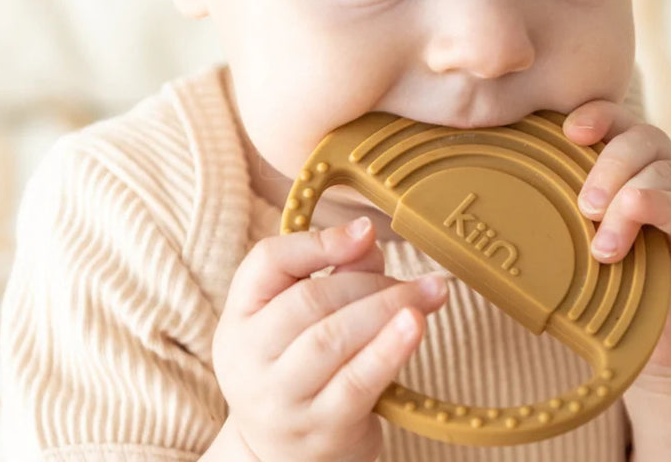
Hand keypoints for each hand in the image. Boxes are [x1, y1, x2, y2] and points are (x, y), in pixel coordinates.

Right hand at [211, 217, 448, 461]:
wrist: (284, 455)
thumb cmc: (300, 368)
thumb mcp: (300, 319)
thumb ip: (334, 271)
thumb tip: (366, 238)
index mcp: (241, 317)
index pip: (266, 262)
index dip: (319, 242)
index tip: (366, 232)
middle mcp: (249, 358)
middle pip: (309, 300)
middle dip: (370, 281)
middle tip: (416, 280)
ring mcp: (281, 398)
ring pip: (333, 338)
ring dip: (388, 308)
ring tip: (430, 293)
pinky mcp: (320, 429)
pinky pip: (357, 382)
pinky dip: (389, 349)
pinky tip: (416, 327)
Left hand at [562, 101, 670, 378]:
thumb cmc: (617, 279)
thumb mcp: (581, 239)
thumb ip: (556, 213)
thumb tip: (498, 206)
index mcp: (628, 163)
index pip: (614, 120)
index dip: (594, 117)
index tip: (569, 132)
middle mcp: (663, 168)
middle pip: (639, 138)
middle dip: (607, 167)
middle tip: (583, 206)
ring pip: (661, 171)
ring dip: (625, 203)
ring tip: (604, 246)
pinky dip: (660, 206)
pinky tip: (637, 216)